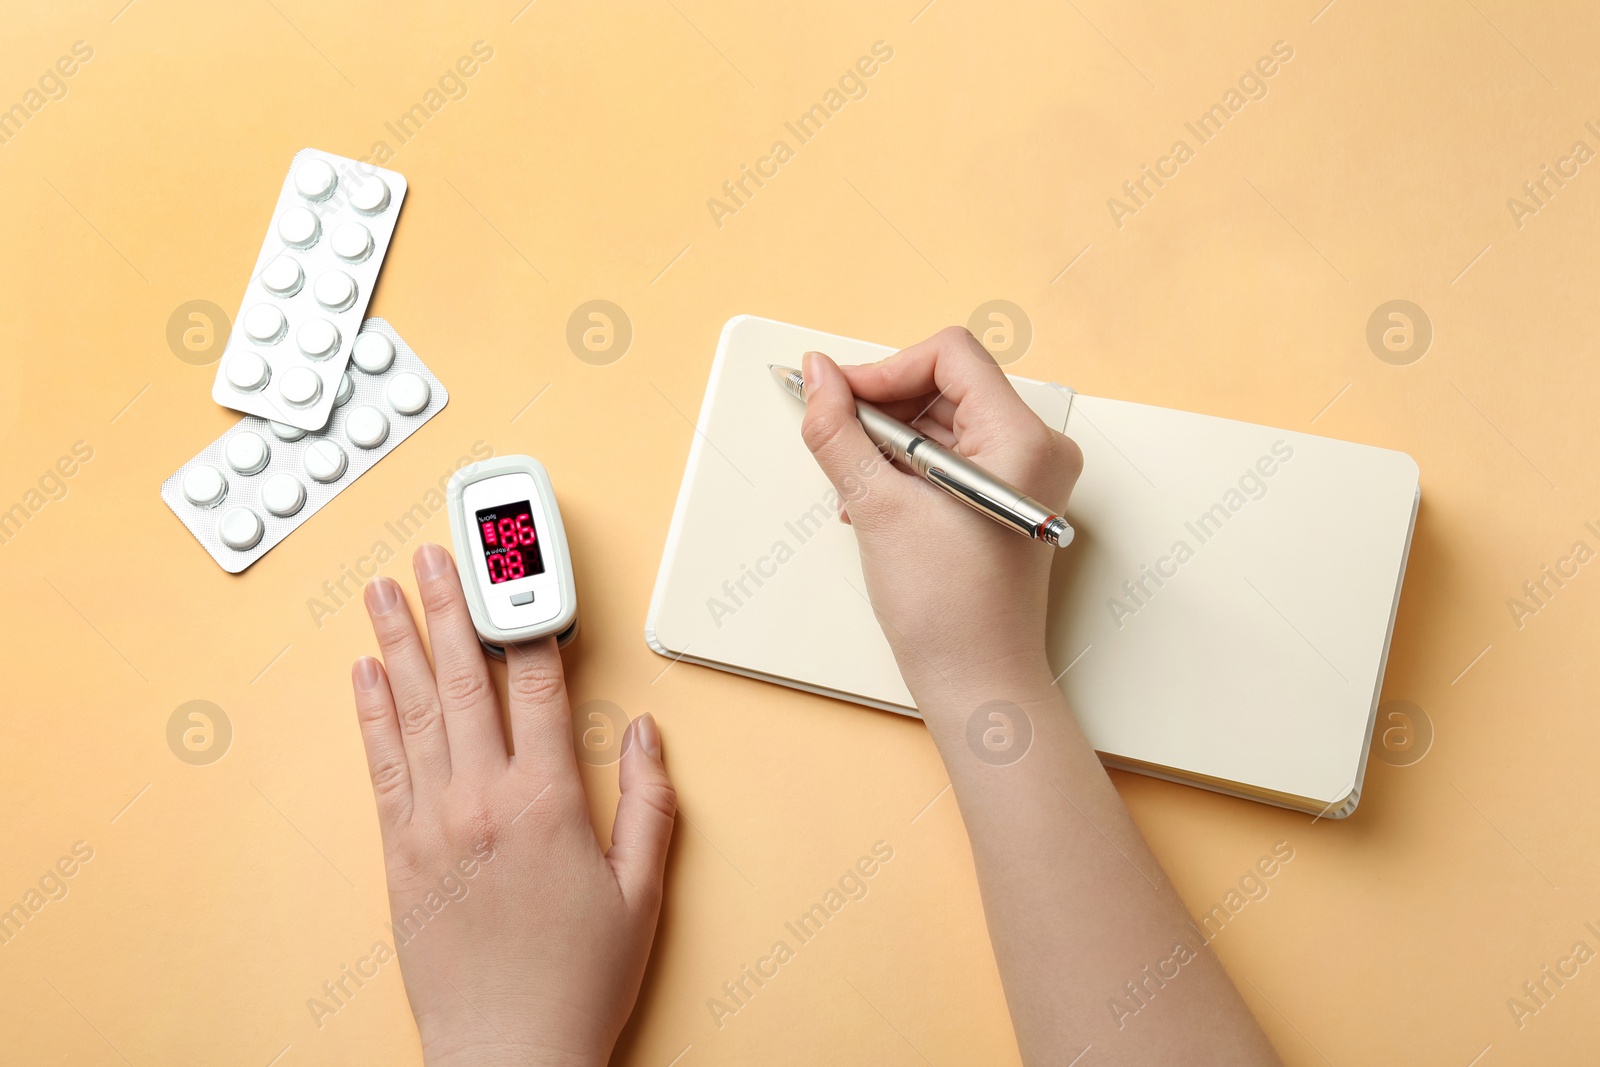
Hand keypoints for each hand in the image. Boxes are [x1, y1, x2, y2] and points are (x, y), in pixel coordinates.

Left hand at [350, 543, 675, 1066]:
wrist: (508, 1054)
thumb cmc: (579, 982)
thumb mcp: (641, 893)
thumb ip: (648, 803)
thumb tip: (642, 733)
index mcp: (546, 804)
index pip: (536, 686)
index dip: (530, 622)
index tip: (523, 573)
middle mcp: (481, 801)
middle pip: (463, 681)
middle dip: (451, 607)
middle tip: (438, 553)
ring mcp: (431, 824)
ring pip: (413, 711)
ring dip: (399, 642)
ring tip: (387, 589)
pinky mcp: (399, 854)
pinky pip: (381, 765)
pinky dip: (372, 713)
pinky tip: (366, 672)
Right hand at [799, 327, 1082, 711]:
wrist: (977, 682)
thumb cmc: (948, 609)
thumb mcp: (878, 506)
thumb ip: (838, 429)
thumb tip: (816, 375)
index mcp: (1023, 439)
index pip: (950, 355)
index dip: (885, 369)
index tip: (838, 399)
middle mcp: (1038, 448)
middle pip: (947, 384)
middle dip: (885, 410)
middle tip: (840, 444)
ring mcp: (1027, 475)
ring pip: (945, 420)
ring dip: (890, 444)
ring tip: (857, 490)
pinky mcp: (1010, 499)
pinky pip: (953, 455)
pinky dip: (909, 468)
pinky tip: (876, 503)